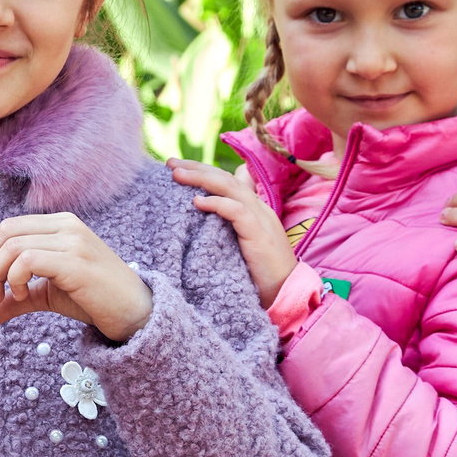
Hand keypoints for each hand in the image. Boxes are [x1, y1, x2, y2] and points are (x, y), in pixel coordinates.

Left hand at [0, 214, 153, 342]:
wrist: (134, 312)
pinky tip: (23, 295)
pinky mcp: (75, 262)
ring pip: (14, 246)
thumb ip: (16, 297)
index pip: (9, 226)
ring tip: (6, 298)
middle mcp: (67, 226)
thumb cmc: (93, 299)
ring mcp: (73, 241)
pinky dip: (14, 279)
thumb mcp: (47, 294)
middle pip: (6, 232)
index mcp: (60, 225)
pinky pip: (28, 260)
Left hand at [167, 158, 296, 308]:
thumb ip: (227, 227)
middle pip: (226, 178)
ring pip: (230, 187)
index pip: (227, 180)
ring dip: (201, 178)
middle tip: (170, 162)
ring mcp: (261, 219)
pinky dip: (217, 203)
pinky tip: (197, 202)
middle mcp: (259, 208)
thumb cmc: (259, 274)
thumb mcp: (240, 244)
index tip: (177, 167)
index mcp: (255, 208)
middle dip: (197, 167)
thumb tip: (203, 213)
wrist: (286, 293)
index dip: (203, 170)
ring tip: (177, 174)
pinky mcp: (260, 234)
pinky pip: (237, 211)